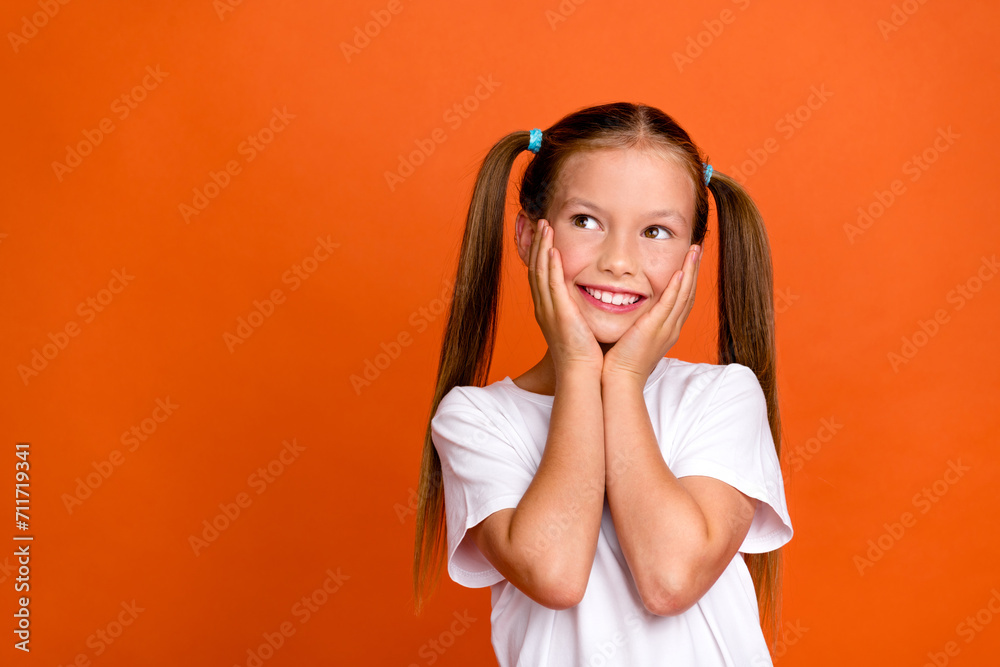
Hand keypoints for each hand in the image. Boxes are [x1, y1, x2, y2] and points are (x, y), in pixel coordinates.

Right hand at [527, 219, 604, 374]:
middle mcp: (543, 307)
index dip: (540, 254)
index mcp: (548, 310)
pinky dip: (550, 264)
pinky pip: (550, 283)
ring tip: (544, 226)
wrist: (582, 372)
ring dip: (541, 247)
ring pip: (540, 272)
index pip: (540, 275)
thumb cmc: (585, 354)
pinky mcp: (558, 312)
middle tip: (540, 223)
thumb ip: (582, 309)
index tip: (544, 236)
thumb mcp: (580, 326)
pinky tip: (552, 248)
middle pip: (535, 268)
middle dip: (537, 245)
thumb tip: (596, 297)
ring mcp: (548, 309)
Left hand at [602, 244, 701, 384]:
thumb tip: (627, 307)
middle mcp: (671, 328)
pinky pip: (669, 305)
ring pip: (683, 295)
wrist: (619, 379)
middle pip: (688, 293)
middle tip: (697, 248)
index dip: (688, 278)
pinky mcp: (655, 329)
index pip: (682, 299)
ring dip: (689, 271)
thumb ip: (636, 321)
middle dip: (693, 269)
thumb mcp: (633, 336)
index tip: (689, 259)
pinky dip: (676, 288)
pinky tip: (680, 272)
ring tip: (694, 251)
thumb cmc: (620, 361)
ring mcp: (665, 329)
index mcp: (667, 329)